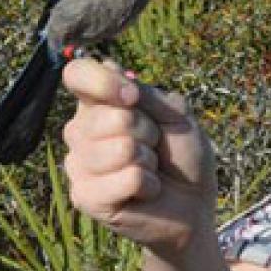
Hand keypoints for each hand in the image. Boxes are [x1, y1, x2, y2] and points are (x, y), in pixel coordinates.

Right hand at [62, 58, 217, 258]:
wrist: (193, 204)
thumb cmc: (182, 157)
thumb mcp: (176, 114)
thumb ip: (145, 93)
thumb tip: (109, 66)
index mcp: (98, 105)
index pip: (77, 75)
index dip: (104, 82)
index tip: (133, 97)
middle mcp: (80, 132)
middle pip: (108, 116)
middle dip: (146, 131)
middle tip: (154, 147)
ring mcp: (78, 165)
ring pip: (120, 148)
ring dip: (148, 160)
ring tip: (149, 169)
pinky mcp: (85, 197)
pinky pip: (127, 178)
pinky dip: (148, 183)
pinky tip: (145, 192)